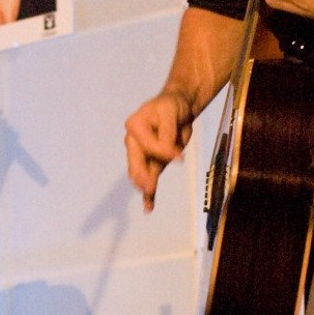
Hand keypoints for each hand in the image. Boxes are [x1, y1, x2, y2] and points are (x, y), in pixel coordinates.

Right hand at [124, 91, 193, 212]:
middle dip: (143, 176)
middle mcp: (132, 140)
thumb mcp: (171, 112)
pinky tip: (149, 206)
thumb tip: (170, 153)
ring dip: (145, 187)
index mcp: (135, 125)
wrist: (176, 108)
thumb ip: (167, 132)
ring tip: (148, 201)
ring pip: (140, 173)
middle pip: (136, 162)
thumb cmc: (172, 107)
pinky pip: (147, 180)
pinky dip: (148, 195)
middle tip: (149, 188)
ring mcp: (139, 153)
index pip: (148, 145)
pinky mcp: (149, 163)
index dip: (165, 151)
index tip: (181, 157)